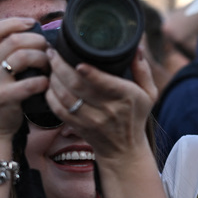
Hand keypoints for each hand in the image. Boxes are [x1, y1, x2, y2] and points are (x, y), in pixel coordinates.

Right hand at [0, 17, 49, 139]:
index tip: (33, 24)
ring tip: (48, 66)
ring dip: (42, 59)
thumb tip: (32, 34)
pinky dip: (43, 81)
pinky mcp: (3, 97)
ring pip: (23, 56)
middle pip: (14, 40)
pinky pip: (30, 83)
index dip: (14, 22)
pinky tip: (46, 84)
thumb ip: (4, 54)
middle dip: (37, 41)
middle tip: (48, 49)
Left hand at [45, 46, 156, 160]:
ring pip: (65, 96)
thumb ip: (142, 70)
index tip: (77, 60)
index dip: (89, 72)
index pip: (104, 83)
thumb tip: (136, 47)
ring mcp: (90, 120)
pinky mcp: (78, 126)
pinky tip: (49, 83)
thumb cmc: (135, 116)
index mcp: (125, 96)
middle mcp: (107, 109)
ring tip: (50, 63)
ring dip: (53, 78)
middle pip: (77, 86)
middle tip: (53, 51)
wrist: (124, 150)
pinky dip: (50, 95)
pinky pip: (58, 109)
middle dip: (61, 66)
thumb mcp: (149, 93)